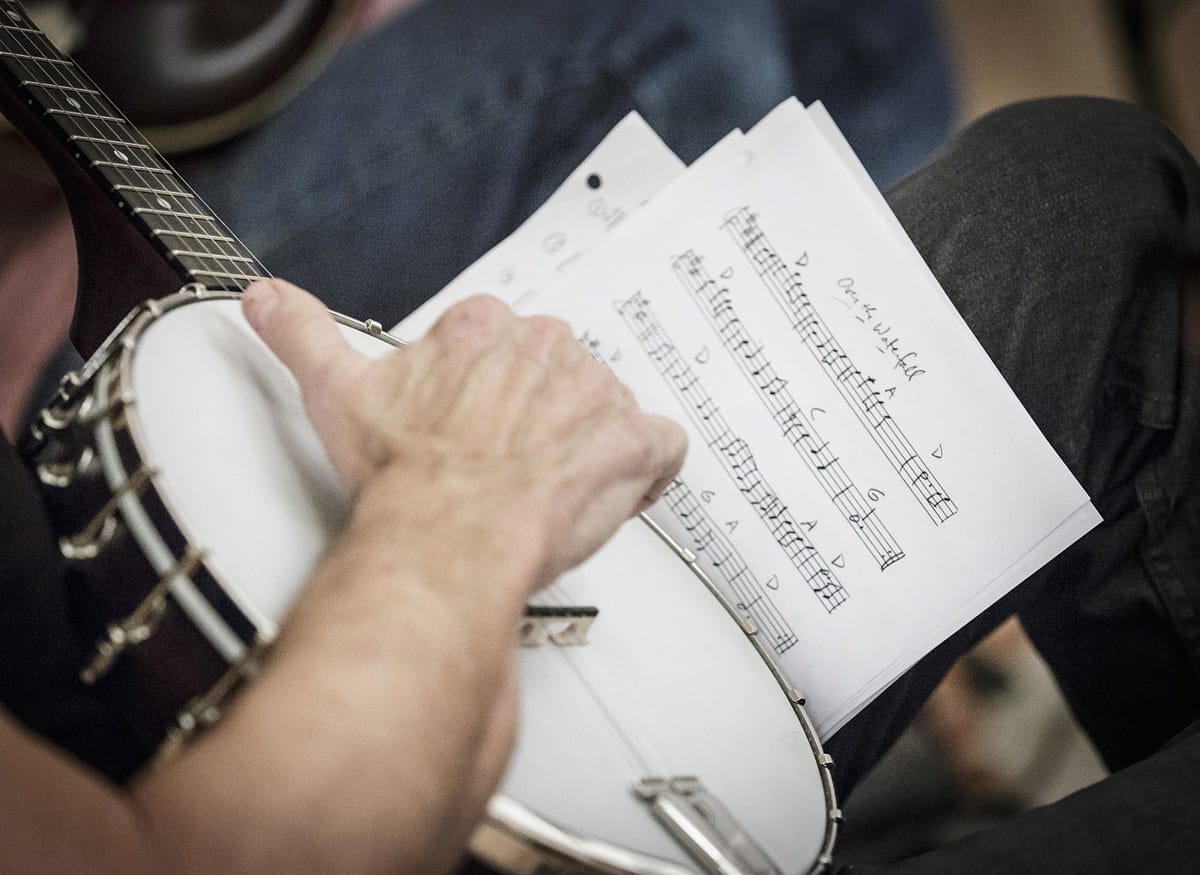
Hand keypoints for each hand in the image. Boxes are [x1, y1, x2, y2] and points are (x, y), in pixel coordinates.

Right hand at [242, 278, 686, 589]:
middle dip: (540, 424)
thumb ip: (302, 334)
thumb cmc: (403, 473)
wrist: (445, 533)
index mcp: (484, 327)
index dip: (494, 399)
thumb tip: (262, 298)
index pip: (505, 350)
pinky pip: (662, 447)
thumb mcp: (337, 391)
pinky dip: (648, 471)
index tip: (478, 430)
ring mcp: (596, 392)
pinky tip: (612, 494)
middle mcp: (547, 346)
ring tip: (545, 494)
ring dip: (586, 450)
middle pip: (558, 382)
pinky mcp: (633, 442)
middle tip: (507, 471)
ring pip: (604, 414)